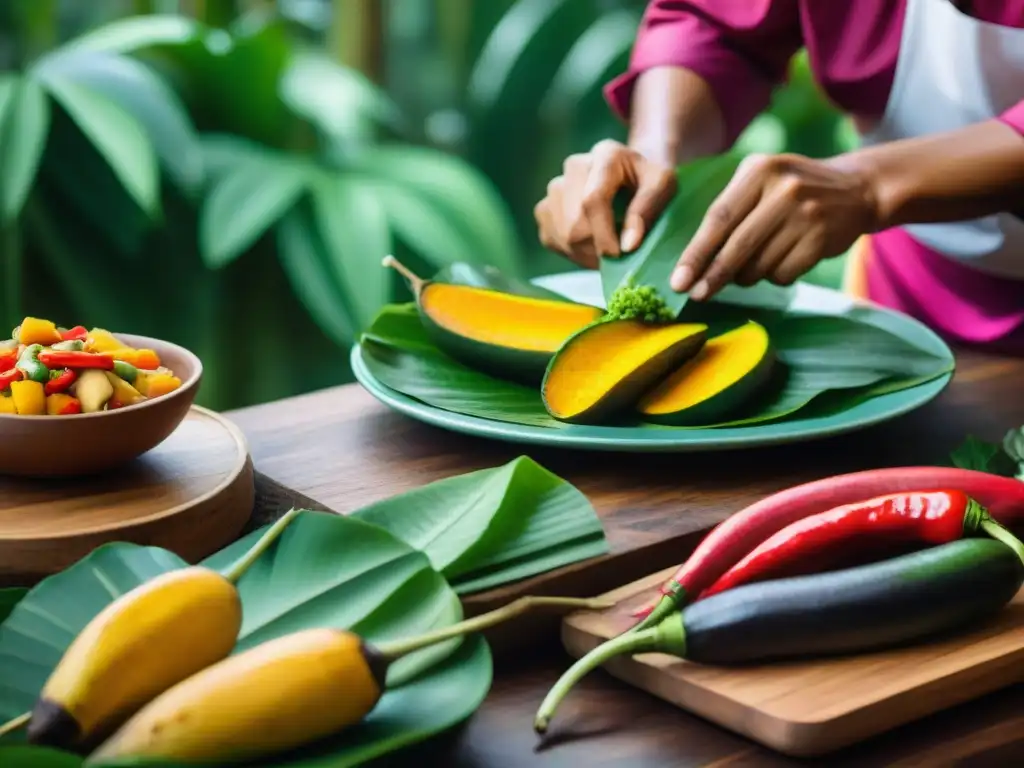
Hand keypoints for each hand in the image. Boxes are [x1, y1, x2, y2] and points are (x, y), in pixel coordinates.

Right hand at [534, 140, 677, 267]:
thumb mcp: (664, 187)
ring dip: (585, 253)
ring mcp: (555, 187)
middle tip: (619, 256)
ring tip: (608, 249)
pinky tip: (592, 245)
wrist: (631, 177)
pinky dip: (571, 252)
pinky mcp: (544, 208)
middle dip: (596, 248)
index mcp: (606, 155)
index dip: (603, 234)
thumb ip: (648, 210)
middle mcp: (574, 166)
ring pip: (561, 235)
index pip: (593, 199)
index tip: (618, 255)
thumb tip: (628, 244)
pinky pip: (551, 239)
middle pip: (574, 223)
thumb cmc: (650, 182)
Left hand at [670, 153, 880, 299]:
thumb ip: (729, 208)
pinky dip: (776, 276)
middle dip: (712, 276)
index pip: (719, 218)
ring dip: (748, 275)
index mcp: (760, 170)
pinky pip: (783, 275)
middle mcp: (784, 189)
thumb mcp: (760, 179)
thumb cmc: (791, 190)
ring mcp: (806, 214)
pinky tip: (785, 258)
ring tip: (756, 261)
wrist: (856, 189)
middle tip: (696, 294)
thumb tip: (694, 261)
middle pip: (736, 246)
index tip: (678, 280)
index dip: (696, 253)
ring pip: (759, 266)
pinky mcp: (822, 239)